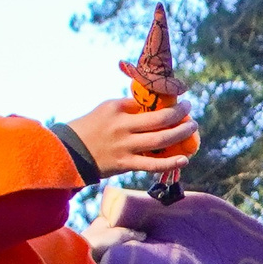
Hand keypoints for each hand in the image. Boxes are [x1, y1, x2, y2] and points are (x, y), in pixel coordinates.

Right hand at [67, 95, 196, 175]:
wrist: (70, 152)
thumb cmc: (90, 128)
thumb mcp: (106, 109)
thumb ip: (129, 108)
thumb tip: (154, 107)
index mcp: (117, 108)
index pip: (147, 102)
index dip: (167, 101)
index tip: (179, 98)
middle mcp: (122, 126)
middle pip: (159, 119)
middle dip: (180, 114)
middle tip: (190, 110)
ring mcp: (124, 146)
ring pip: (160, 140)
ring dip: (181, 134)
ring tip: (193, 128)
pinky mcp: (125, 164)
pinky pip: (152, 164)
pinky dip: (170, 163)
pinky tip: (185, 159)